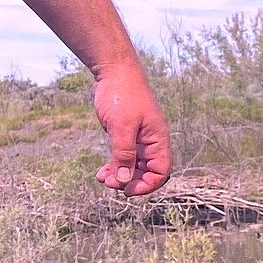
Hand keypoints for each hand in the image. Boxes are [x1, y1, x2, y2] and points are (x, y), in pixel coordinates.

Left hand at [93, 63, 171, 196]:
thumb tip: (125, 180)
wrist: (113, 72)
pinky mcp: (124, 134)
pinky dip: (114, 165)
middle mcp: (150, 141)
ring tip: (103, 178)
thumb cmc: (122, 95)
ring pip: (132, 165)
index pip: (160, 171)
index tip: (127, 190)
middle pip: (146, 171)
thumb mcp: (122, 127)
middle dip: (129, 180)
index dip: (146, 184)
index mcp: (157, 139)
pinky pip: (122, 156)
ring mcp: (137, 138)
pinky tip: (102, 171)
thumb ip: (124, 154)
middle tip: (110, 183)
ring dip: (120, 175)